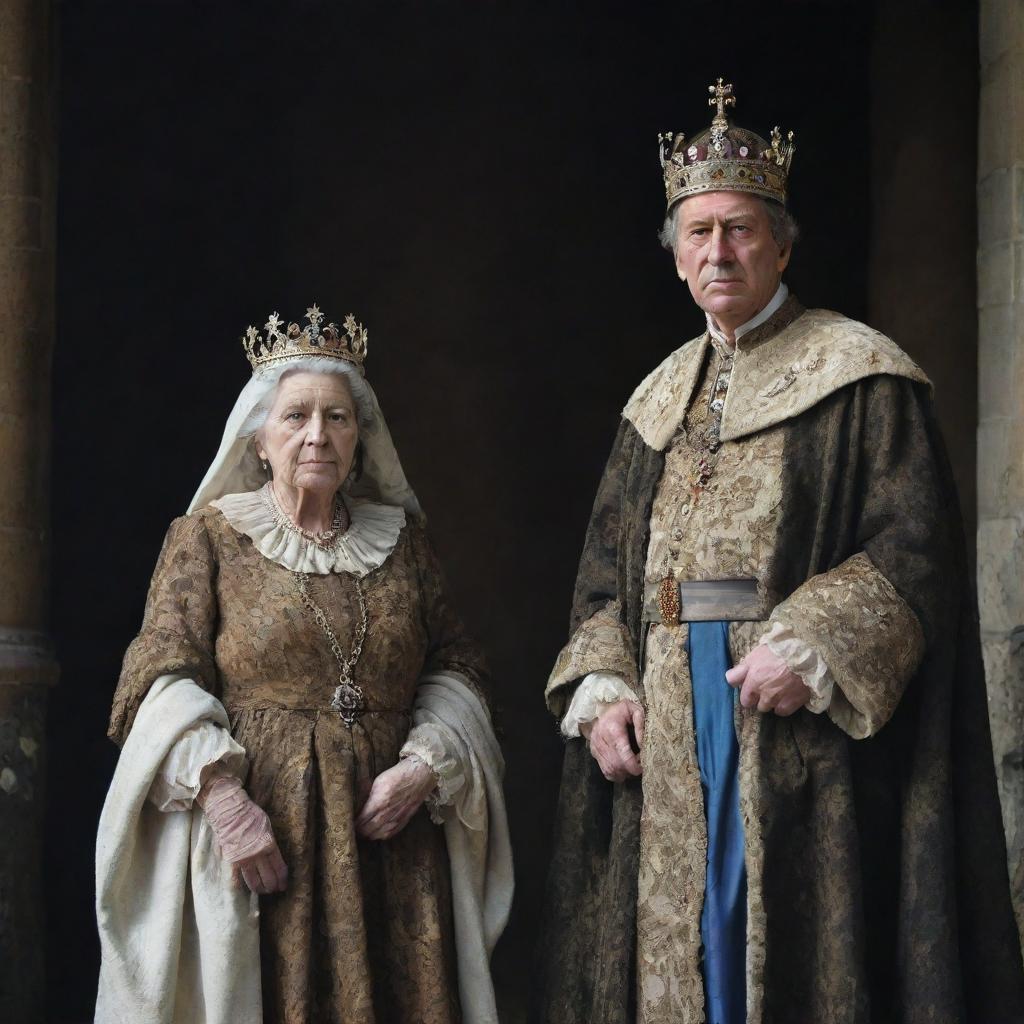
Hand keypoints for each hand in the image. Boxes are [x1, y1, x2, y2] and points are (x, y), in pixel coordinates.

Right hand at [197, 774, 287, 893]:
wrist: (230, 811)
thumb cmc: (250, 815)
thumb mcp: (267, 826)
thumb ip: (270, 842)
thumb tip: (271, 855)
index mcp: (269, 844)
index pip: (279, 867)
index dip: (282, 878)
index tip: (283, 884)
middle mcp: (258, 854)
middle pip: (268, 877)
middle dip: (273, 886)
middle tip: (275, 890)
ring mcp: (244, 859)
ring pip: (254, 881)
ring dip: (260, 889)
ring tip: (264, 891)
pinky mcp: (231, 861)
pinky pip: (237, 879)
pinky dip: (243, 886)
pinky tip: (246, 890)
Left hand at [355, 757, 436, 839]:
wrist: (421, 774)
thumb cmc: (399, 774)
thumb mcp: (378, 780)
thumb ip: (367, 792)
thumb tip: (357, 801)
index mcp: (378, 801)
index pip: (360, 820)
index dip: (353, 823)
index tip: (348, 821)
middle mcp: (387, 813)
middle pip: (367, 830)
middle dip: (359, 831)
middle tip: (353, 828)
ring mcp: (397, 818)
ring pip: (378, 835)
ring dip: (369, 835)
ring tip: (363, 832)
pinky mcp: (404, 820)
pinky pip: (390, 833)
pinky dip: (381, 835)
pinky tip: (377, 832)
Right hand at [580, 699, 644, 781]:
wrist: (601, 709)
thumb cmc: (620, 710)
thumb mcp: (634, 710)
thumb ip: (641, 725)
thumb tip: (643, 744)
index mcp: (613, 730)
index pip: (623, 754)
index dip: (633, 765)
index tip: (642, 766)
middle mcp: (601, 740)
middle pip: (617, 765)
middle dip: (630, 769)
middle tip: (640, 764)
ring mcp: (596, 748)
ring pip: (611, 770)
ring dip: (624, 773)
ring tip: (632, 766)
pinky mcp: (594, 753)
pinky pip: (605, 771)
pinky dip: (616, 774)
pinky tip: (623, 769)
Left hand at [725, 643, 810, 715]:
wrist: (807, 656)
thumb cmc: (780, 651)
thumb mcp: (756, 655)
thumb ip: (741, 670)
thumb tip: (729, 679)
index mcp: (753, 680)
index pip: (744, 699)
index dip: (747, 694)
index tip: (752, 689)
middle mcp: (764, 693)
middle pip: (756, 705)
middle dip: (759, 698)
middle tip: (766, 688)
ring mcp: (778, 700)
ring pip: (768, 708)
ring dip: (770, 702)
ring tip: (778, 690)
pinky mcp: (792, 703)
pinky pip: (782, 711)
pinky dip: (783, 706)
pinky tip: (786, 696)